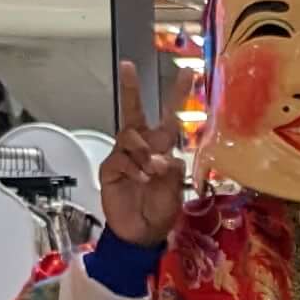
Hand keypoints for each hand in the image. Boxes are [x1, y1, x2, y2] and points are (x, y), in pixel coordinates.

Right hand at [100, 59, 189, 247]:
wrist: (141, 233)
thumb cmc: (160, 210)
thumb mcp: (175, 189)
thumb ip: (171, 170)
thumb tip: (158, 158)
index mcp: (161, 147)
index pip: (170, 116)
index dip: (178, 95)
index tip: (188, 73)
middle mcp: (141, 146)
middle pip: (134, 112)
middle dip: (131, 89)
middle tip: (128, 66)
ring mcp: (123, 156)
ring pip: (129, 136)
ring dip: (143, 153)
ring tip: (151, 173)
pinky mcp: (110, 169)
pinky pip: (120, 160)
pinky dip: (133, 169)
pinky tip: (140, 181)